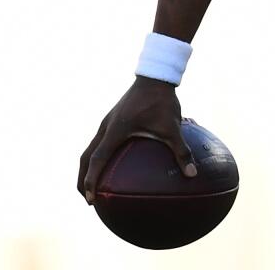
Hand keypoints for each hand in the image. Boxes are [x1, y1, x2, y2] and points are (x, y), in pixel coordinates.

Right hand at [77, 76, 195, 204]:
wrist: (155, 76)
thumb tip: (192, 175)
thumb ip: (181, 151)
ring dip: (89, 167)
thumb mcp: (173, 127)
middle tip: (87, 199)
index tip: (90, 198)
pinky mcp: (113, 119)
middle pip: (86, 157)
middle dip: (83, 179)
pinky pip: (101, 141)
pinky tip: (115, 164)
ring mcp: (108, 122)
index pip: (97, 159)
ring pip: (91, 148)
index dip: (90, 180)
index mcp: (115, 130)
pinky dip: (100, 156)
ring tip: (95, 186)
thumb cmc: (162, 101)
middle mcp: (106, 127)